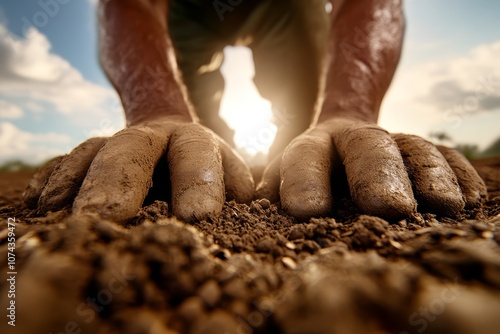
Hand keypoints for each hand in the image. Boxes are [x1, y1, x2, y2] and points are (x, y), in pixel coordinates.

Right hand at [23, 119, 253, 222]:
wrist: (170, 134)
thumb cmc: (206, 170)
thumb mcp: (231, 176)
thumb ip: (237, 193)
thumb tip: (250, 219)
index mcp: (196, 143)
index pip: (198, 156)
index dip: (198, 182)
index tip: (197, 217)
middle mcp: (153, 138)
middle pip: (133, 150)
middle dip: (121, 182)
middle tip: (110, 217)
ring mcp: (118, 141)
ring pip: (94, 153)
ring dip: (80, 184)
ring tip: (73, 219)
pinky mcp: (91, 152)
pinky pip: (68, 160)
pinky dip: (55, 180)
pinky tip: (43, 204)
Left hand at [257, 118, 486, 219]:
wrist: (344, 134)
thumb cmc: (311, 172)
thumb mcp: (283, 178)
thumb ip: (272, 194)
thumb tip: (250, 220)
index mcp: (312, 147)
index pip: (304, 158)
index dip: (304, 180)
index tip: (306, 210)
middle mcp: (354, 140)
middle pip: (368, 148)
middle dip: (377, 175)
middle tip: (387, 207)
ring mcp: (394, 141)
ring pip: (415, 149)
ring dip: (429, 176)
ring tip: (442, 206)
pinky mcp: (425, 151)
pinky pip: (448, 156)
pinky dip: (459, 175)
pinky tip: (469, 200)